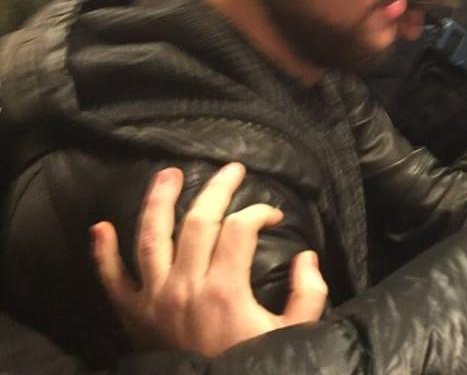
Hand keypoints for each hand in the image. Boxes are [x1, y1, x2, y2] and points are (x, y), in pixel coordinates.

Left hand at [91, 163, 327, 356]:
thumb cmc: (252, 366)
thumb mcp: (294, 334)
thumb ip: (308, 294)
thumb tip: (307, 257)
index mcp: (224, 289)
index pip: (241, 229)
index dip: (260, 212)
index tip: (273, 216)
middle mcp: (185, 285)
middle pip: (198, 221)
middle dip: (218, 189)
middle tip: (232, 169)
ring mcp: (153, 298)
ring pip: (151, 237)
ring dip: (158, 201)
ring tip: (169, 174)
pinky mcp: (131, 315)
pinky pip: (110, 279)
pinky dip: (102, 253)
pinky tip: (100, 227)